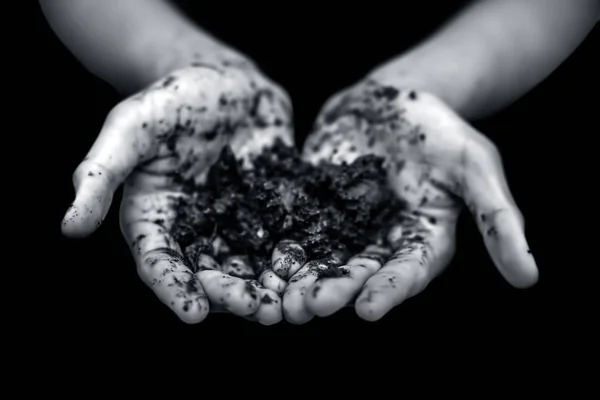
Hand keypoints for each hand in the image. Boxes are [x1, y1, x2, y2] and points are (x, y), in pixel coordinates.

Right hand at [61, 61, 292, 323]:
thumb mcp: (130, 127)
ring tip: (293, 306)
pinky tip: (321, 273)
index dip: (174, 289)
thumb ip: (99, 174)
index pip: (160, 263)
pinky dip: (303, 258)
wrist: (226, 80)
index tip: (193, 315)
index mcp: (158, 219)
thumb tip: (68, 229)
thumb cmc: (172, 97)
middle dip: (235, 296)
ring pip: (254, 265)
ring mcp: (239, 223)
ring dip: (273, 288)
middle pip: (213, 274)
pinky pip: (288, 238)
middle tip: (259, 312)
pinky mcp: (274, 211)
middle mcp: (198, 230)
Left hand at [282, 79, 538, 322]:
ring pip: (321, 258)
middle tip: (310, 308)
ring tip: (280, 299)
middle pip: (357, 273)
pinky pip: (293, 226)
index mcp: (420, 240)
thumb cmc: (442, 129)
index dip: (389, 291)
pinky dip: (277, 244)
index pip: (406, 273)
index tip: (368, 311)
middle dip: (335, 291)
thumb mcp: (477, 167)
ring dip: (301, 280)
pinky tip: (257, 260)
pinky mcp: (312, 204)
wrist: (394, 97)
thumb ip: (498, 219)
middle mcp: (380, 241)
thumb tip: (529, 278)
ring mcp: (343, 224)